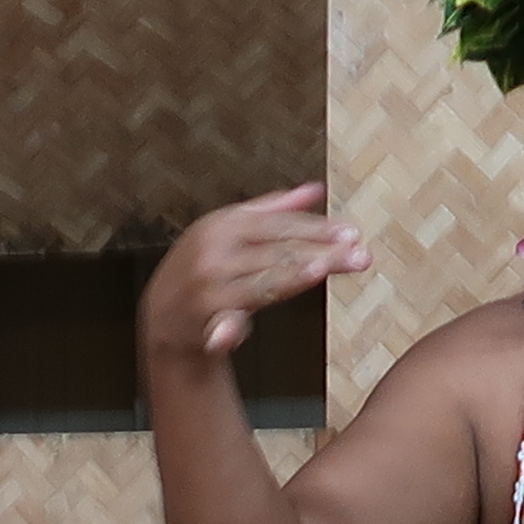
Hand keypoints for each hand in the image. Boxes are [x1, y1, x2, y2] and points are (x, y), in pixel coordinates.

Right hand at [143, 182, 368, 362]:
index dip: (317, 228)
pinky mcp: (202, 316)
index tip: (351, 232)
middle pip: (279, 250)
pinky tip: (235, 333)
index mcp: (224, 224)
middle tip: (359, 255)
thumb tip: (313, 190)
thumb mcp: (231, 231)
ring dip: (290, 276)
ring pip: (262, 281)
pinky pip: (227, 320)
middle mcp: (214, 250)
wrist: (164, 315)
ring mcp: (208, 284)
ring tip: (321, 270)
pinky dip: (228, 329)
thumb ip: (273, 210)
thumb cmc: (205, 269)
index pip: (281, 224)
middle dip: (321, 252)